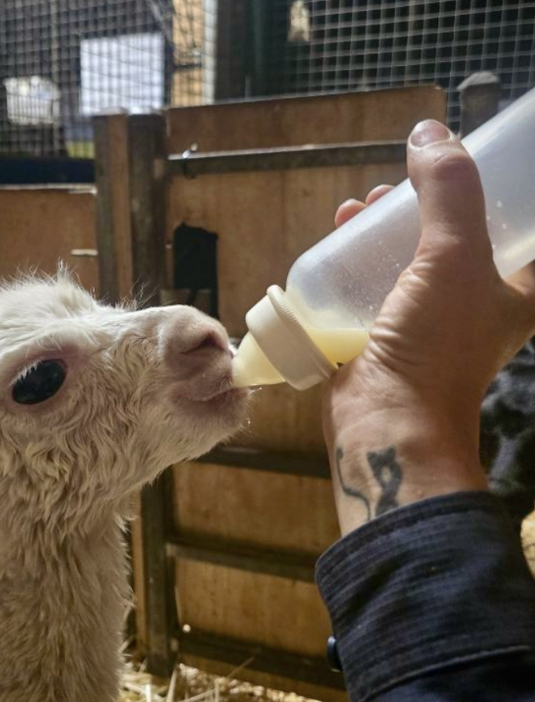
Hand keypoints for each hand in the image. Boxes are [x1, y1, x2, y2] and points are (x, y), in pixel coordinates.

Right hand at [323, 120, 534, 533]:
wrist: (387, 422)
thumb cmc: (436, 344)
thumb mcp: (453, 256)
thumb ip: (448, 191)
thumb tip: (429, 132)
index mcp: (514, 291)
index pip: (513, 226)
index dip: (487, 189)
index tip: (455, 163)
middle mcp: (474, 306)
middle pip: (451, 236)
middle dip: (419, 204)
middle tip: (392, 187)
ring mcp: (427, 324)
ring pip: (406, 261)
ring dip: (380, 232)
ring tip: (354, 212)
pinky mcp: (385, 337)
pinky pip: (373, 288)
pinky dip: (356, 264)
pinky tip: (335, 246)